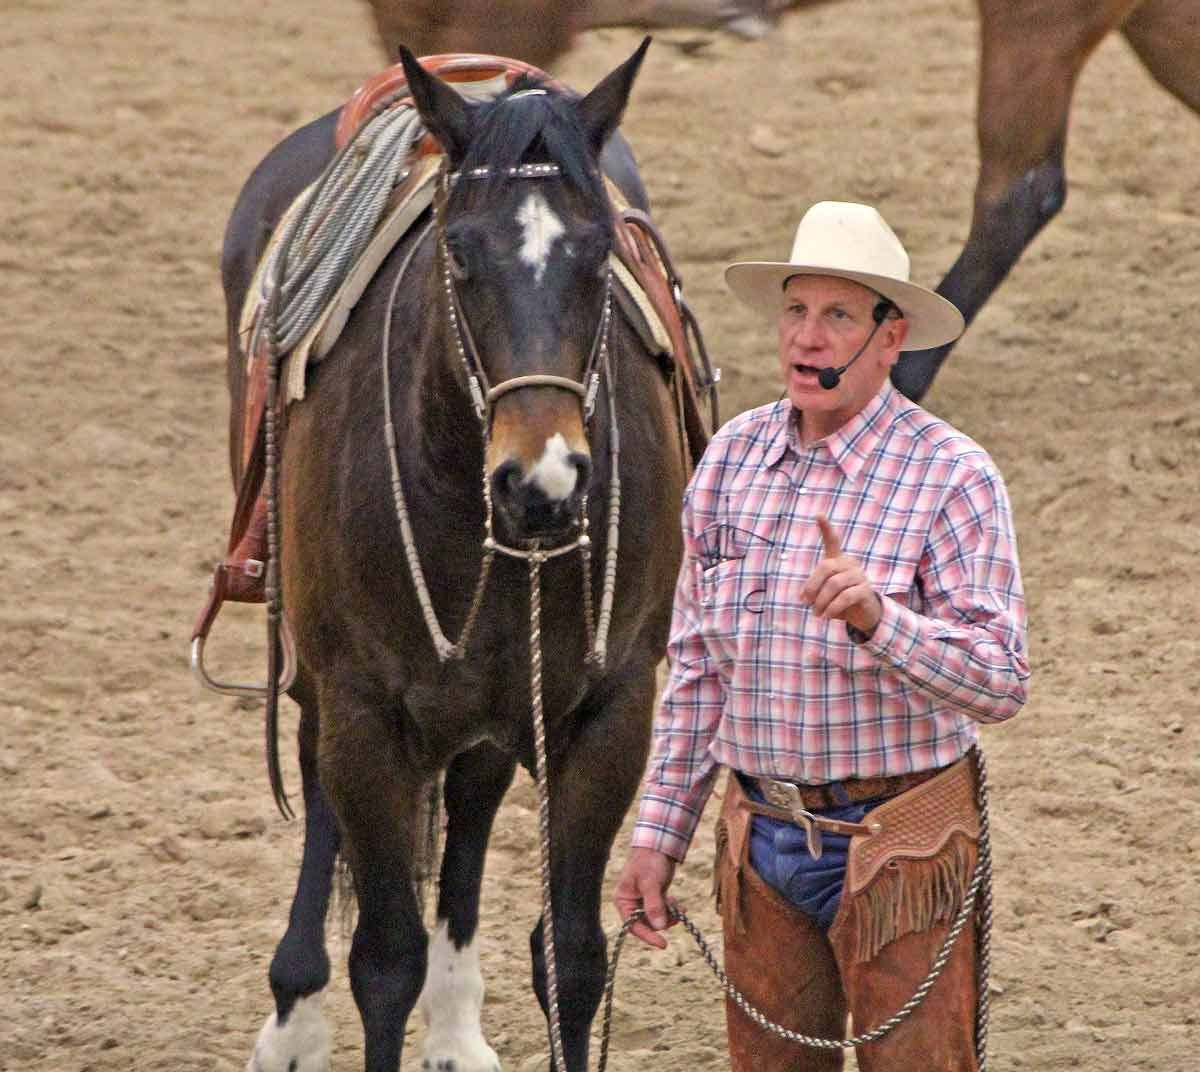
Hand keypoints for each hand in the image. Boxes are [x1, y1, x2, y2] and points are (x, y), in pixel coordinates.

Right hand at [612, 847, 677, 948]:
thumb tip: (658, 926)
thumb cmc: (649, 861)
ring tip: (677, 907)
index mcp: (623, 900)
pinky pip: (662, 912)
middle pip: (646, 924)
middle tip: (676, 915)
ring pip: (656, 920)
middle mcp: (630, 903)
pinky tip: (677, 904)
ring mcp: (642, 902)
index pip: (633, 925)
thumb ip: (653, 904)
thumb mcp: (651, 883)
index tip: (663, 944)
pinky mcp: (653, 899)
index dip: (648, 936)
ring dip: (668, 916)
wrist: (658, 846)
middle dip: (661, 921)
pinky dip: (671, 911)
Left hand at [800, 515, 882, 635]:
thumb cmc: (839, 601)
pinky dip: (833, 608)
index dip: (826, 528)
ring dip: (821, 602)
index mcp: (838, 561)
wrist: (862, 615)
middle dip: (812, 586)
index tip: (818, 514)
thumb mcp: (823, 594)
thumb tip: (805, 597)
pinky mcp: (866, 590)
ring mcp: (860, 575)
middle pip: (826, 567)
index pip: (832, 541)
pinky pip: (846, 597)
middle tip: (806, 603)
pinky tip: (827, 616)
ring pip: (834, 585)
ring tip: (816, 614)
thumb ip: (814, 591)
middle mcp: (850, 564)